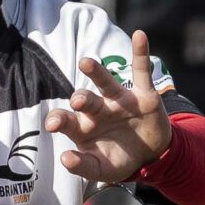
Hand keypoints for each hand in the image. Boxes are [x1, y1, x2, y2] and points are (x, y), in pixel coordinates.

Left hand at [47, 32, 173, 184]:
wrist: (150, 155)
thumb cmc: (119, 159)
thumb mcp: (101, 169)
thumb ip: (83, 166)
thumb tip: (65, 158)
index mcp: (83, 127)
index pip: (66, 119)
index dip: (59, 119)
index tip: (54, 124)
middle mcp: (99, 110)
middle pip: (86, 100)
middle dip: (81, 99)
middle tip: (78, 101)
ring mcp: (120, 100)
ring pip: (107, 83)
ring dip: (97, 72)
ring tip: (86, 63)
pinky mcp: (143, 95)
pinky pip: (141, 71)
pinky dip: (141, 53)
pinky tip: (140, 35)